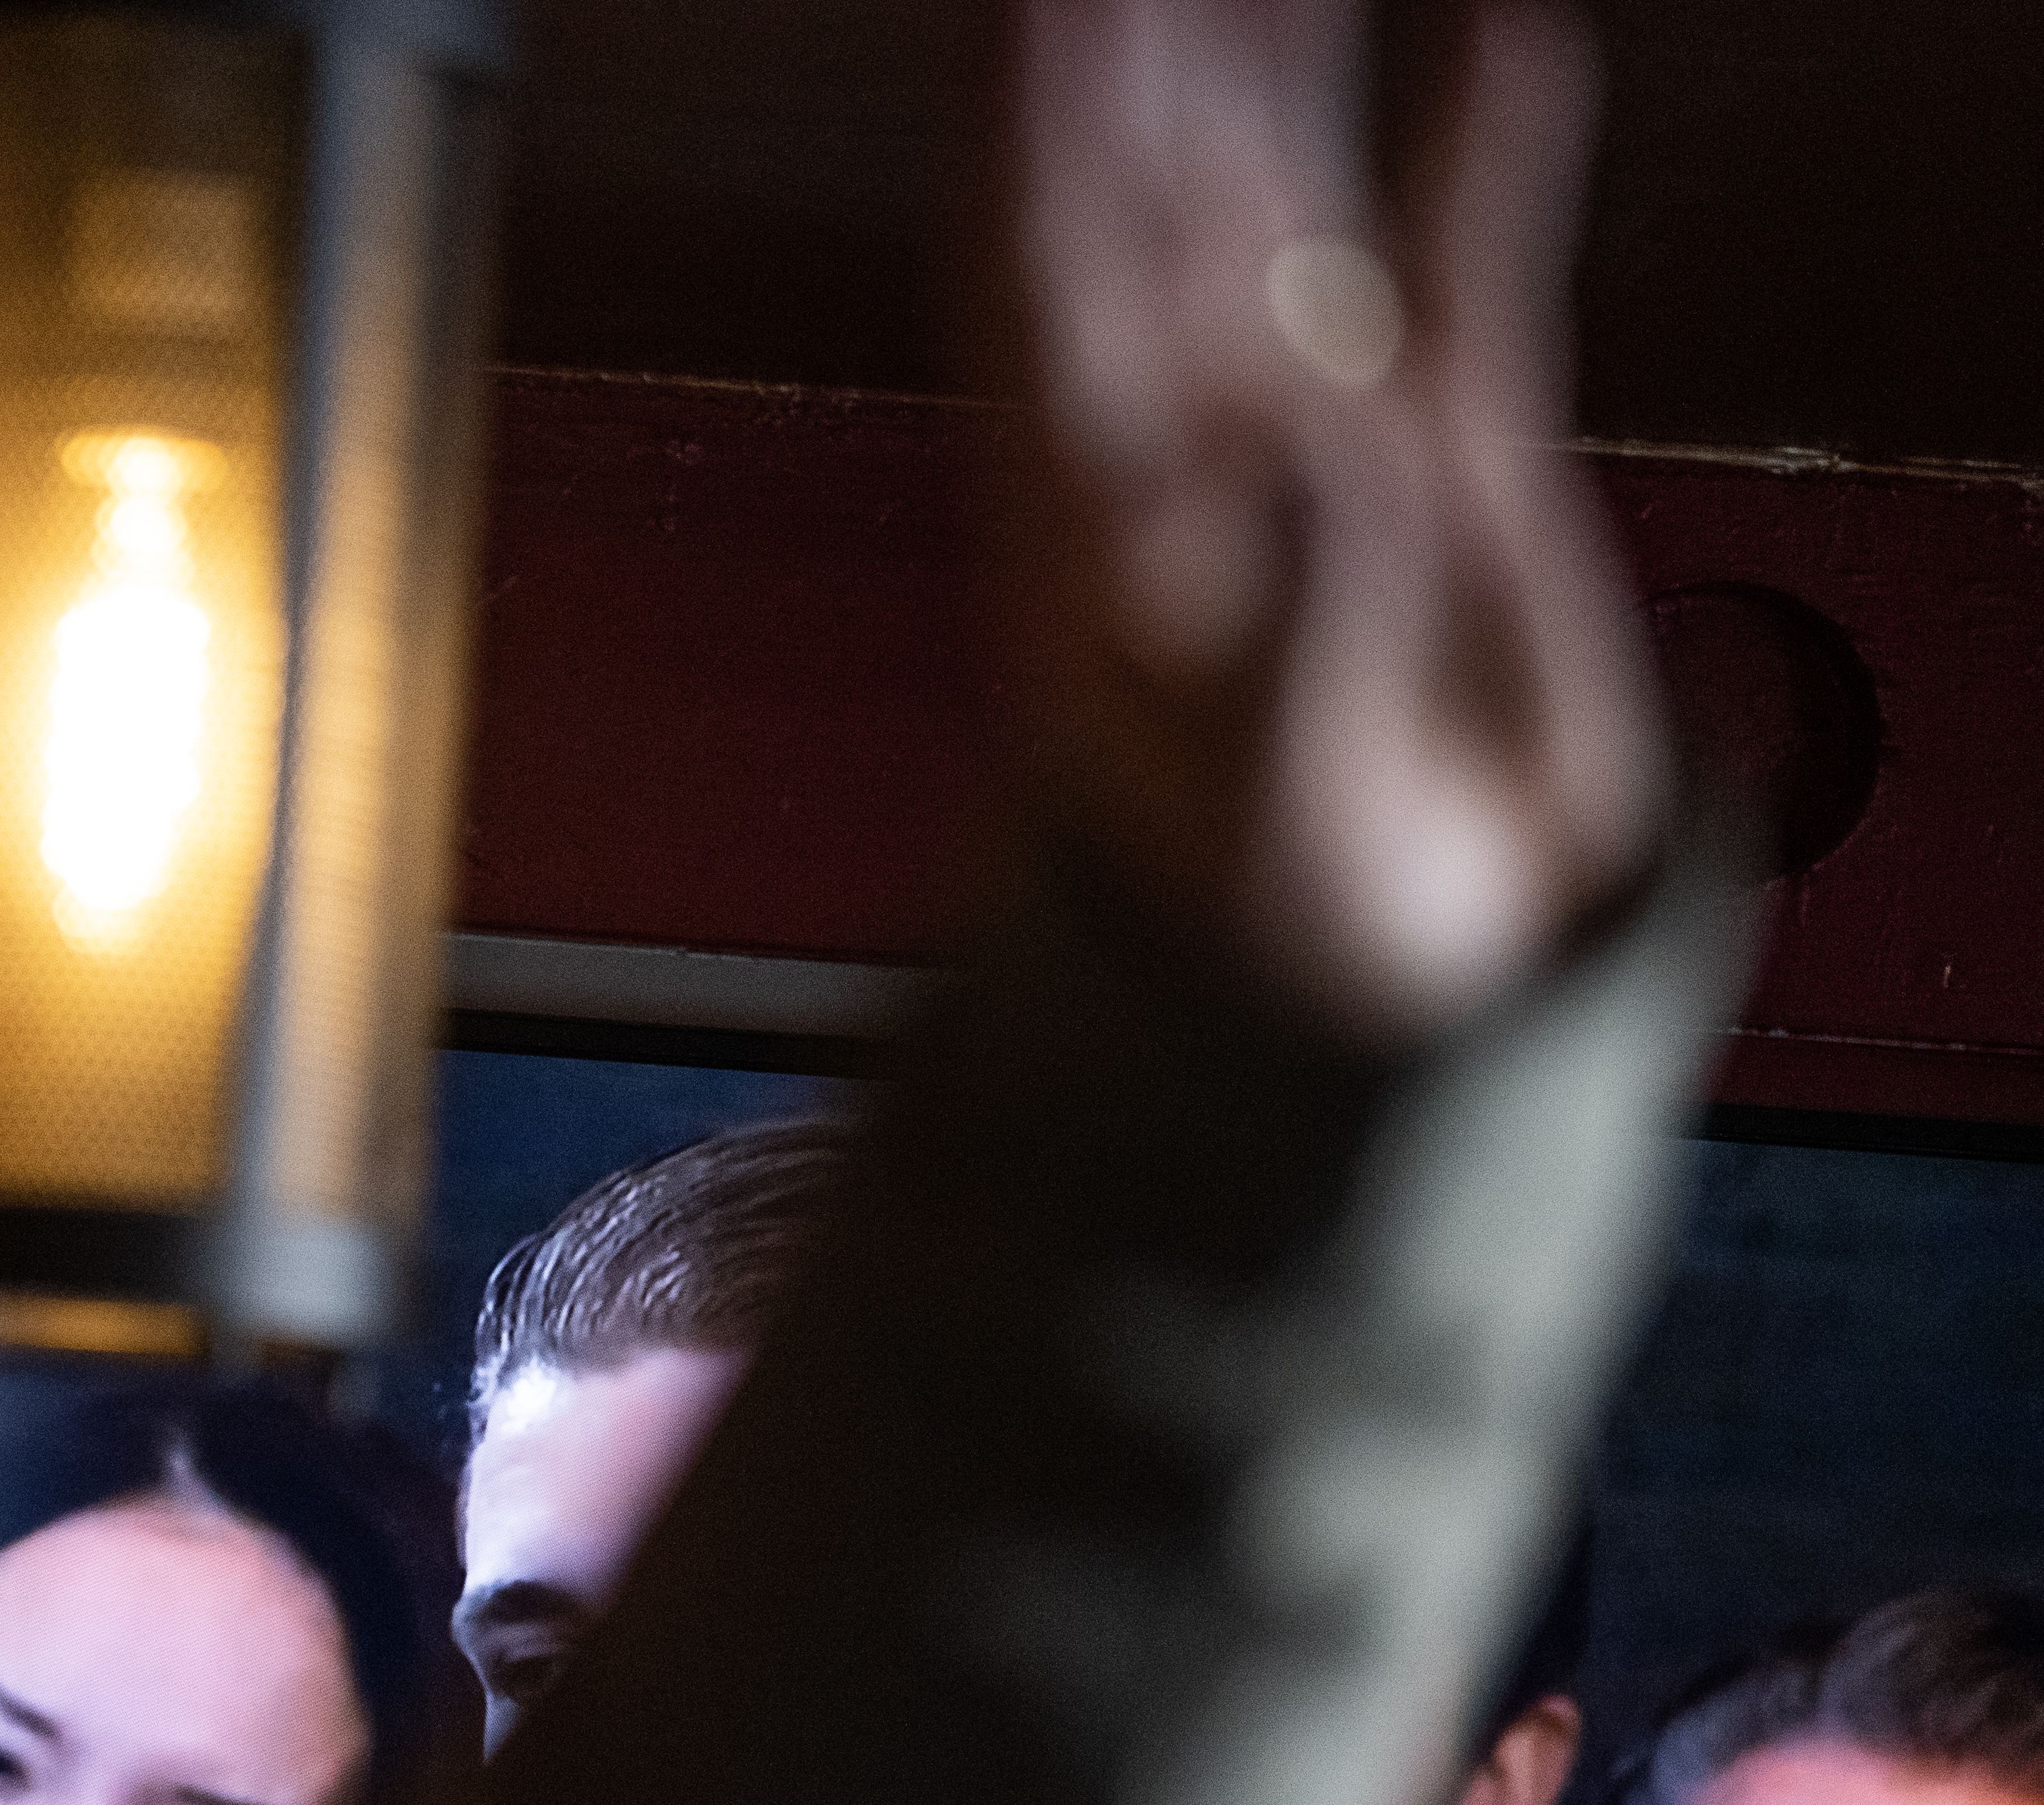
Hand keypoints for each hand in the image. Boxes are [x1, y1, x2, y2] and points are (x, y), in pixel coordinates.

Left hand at [1005, 0, 1661, 1038]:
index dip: (1029, 126)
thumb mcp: (1281, 793)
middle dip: (1140, 50)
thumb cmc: (1295, 919)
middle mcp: (1189, 446)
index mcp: (1099, 519)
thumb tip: (1309, 451)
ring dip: (1274, 63)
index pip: (1037, 275)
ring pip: (1283, 198)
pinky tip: (1505, 33)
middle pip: (1144, 194)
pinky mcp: (1448, 447)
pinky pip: (1456, 262)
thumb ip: (1297, 630)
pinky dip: (1481, 148)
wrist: (1401, 979)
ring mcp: (1317, 428)